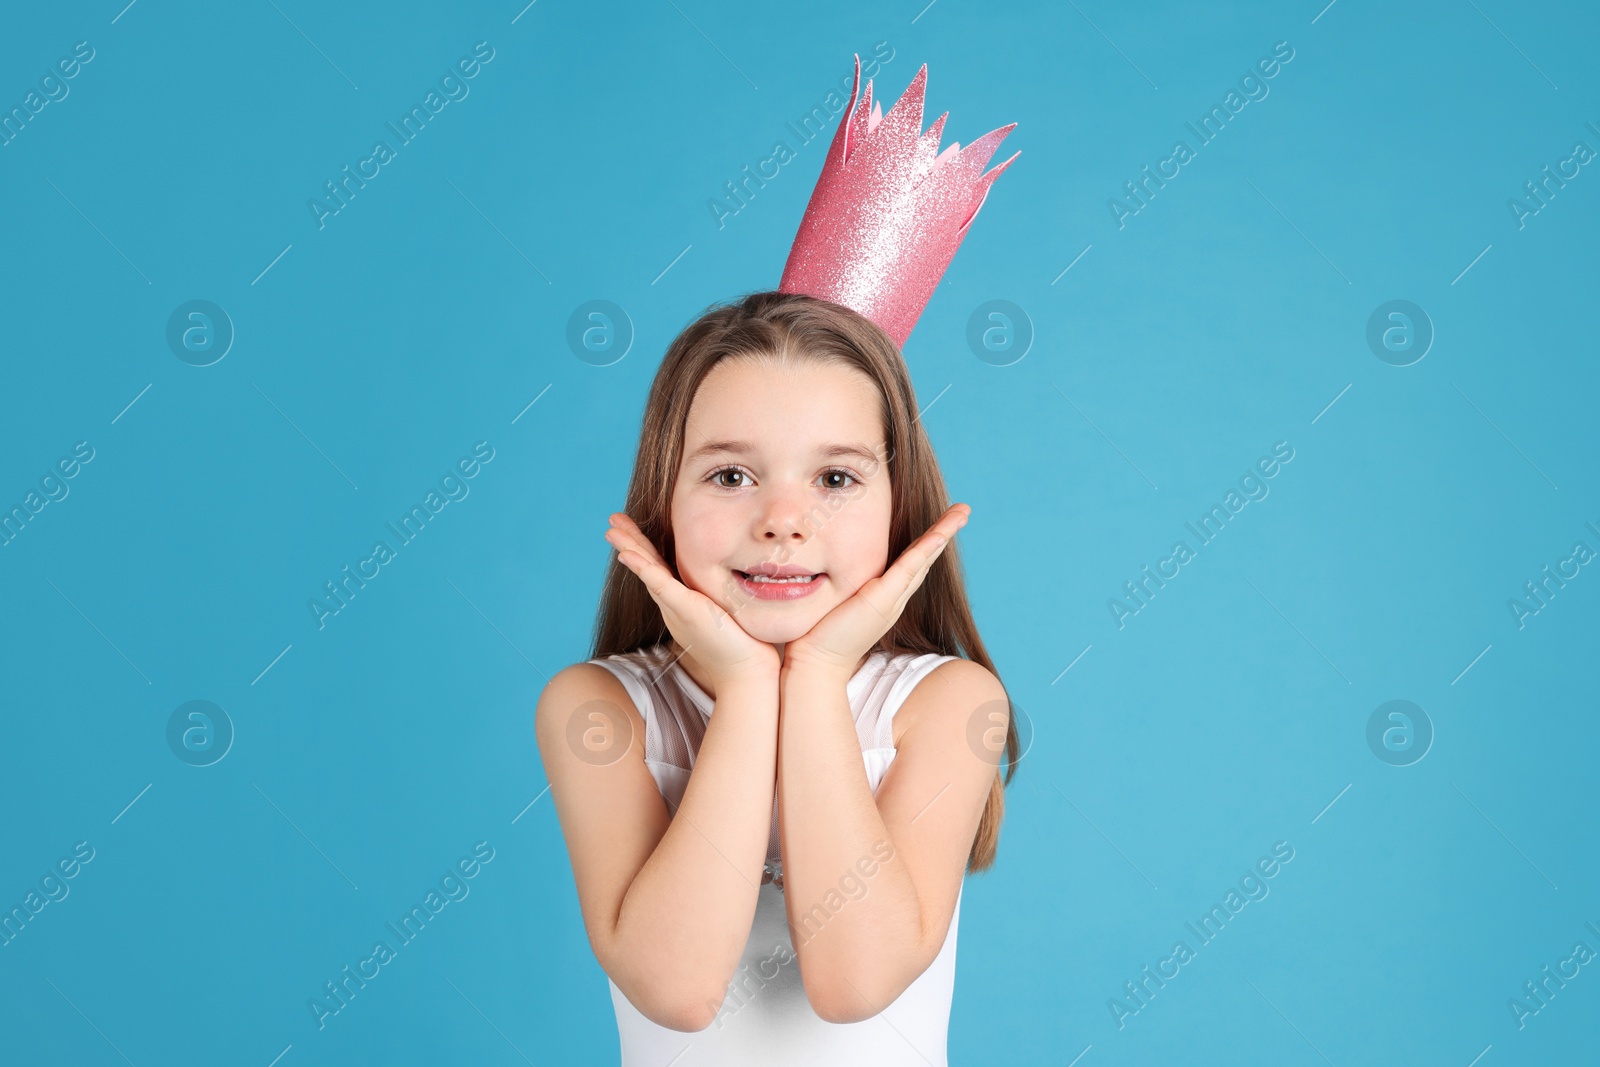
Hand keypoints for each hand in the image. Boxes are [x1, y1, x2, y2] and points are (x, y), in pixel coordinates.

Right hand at [604, 513, 779, 687]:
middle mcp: (674, 605)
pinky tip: (628, 555)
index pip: (660, 568)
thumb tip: (738, 576)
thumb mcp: (728, 609)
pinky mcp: (687, 611)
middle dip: (629, 542)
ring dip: (629, 549)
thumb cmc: (744, 644)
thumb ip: (723, 593)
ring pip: (648, 573)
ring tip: (611, 531)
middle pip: (647, 567)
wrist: (748, 672)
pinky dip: (643, 569)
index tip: (631, 526)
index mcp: (683, 602)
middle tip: (612, 521)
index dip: (645, 547)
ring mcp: (677, 608)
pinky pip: (660, 585)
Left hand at [783, 503, 970, 675]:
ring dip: (943, 534)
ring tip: (962, 513)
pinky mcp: (882, 600)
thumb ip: (841, 586)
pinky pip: (909, 568)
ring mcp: (891, 599)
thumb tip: (826, 568)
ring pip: (923, 559)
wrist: (816, 663)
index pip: (911, 563)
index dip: (927, 543)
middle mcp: (895, 598)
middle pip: (925, 559)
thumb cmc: (819, 636)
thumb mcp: (835, 602)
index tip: (940, 523)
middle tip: (963, 511)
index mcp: (885, 598)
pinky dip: (926, 549)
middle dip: (944, 533)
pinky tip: (939, 533)